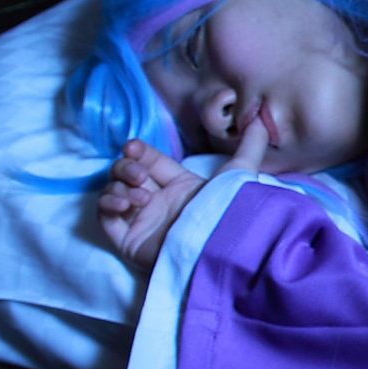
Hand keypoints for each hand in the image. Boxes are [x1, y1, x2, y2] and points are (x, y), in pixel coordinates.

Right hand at [97, 119, 270, 269]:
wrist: (215, 248)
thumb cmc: (226, 210)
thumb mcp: (241, 174)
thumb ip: (251, 146)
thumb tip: (262, 120)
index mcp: (180, 185)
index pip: (150, 160)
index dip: (139, 151)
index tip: (133, 147)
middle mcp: (159, 201)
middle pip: (127, 172)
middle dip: (128, 168)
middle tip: (141, 177)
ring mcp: (142, 220)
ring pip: (114, 190)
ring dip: (120, 187)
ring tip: (140, 198)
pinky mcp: (127, 239)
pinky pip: (105, 215)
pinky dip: (108, 204)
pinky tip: (125, 205)